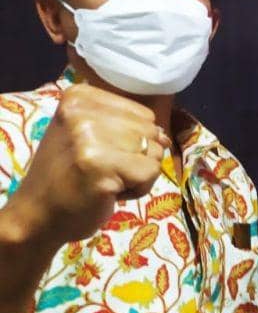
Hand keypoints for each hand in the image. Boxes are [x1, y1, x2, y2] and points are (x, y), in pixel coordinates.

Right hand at [4, 83, 167, 247]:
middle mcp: (81, 111)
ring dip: (138, 175)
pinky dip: (139, 189)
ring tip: (106, 181)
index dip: (133, 141)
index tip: (102, 155)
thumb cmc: (69, 176)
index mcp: (79, 97)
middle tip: (104, 171)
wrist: (38, 215)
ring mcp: (90, 137)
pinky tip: (109, 193)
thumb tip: (165, 136)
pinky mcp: (101, 166)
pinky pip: (150, 172)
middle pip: (151, 131)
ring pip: (154, 152)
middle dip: (137, 158)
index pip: (143, 114)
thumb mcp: (90, 136)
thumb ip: (127, 127)